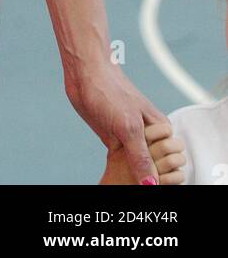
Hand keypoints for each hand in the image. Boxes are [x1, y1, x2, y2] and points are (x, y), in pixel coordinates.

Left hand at [65, 59, 170, 185]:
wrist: (85, 73)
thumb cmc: (110, 90)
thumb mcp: (128, 126)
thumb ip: (141, 156)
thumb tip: (151, 184)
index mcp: (161, 129)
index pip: (172, 163)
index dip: (163, 174)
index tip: (151, 181)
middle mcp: (149, 135)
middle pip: (157, 166)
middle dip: (150, 175)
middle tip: (138, 181)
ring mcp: (132, 137)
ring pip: (140, 165)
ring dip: (135, 174)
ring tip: (127, 178)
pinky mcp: (116, 139)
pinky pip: (124, 162)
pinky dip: (123, 170)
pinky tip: (118, 175)